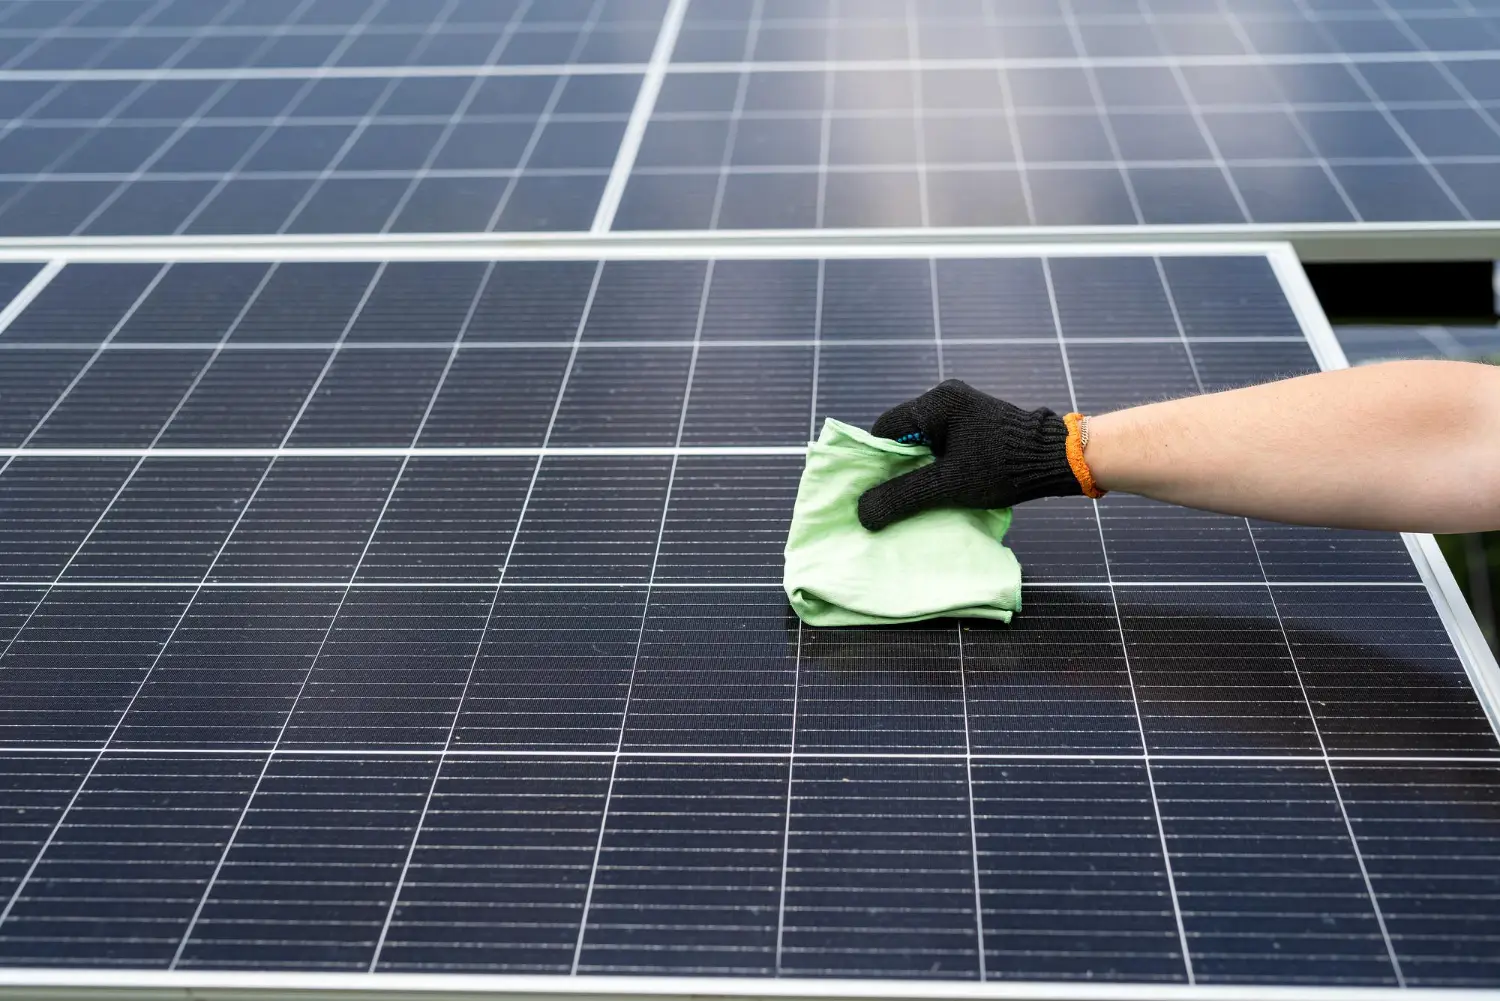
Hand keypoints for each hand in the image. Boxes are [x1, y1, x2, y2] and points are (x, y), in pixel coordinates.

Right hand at [857, 380, 1082, 530]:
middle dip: (898, 466)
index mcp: (936, 403)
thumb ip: (902, 497)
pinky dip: (938, 463)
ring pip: (924, 441)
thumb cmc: (1003, 467)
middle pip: (904, 435)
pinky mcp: (977, 421)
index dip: (876, 460)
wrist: (1057, 459)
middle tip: (897, 494)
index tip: (877, 488)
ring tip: (922, 493)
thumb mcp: (947, 485)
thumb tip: (863, 513)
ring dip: (920, 467)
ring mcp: (963, 407)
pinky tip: (944, 484)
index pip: (885, 429)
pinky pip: (943, 442)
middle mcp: (946, 397)